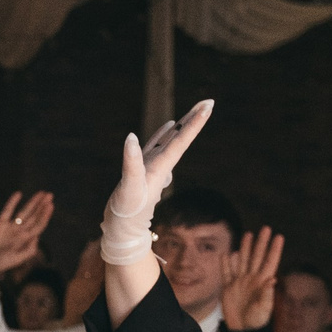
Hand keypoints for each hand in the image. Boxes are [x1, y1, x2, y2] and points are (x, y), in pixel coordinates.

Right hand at [0, 191, 53, 281]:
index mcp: (26, 240)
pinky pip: (8, 211)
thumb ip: (28, 250)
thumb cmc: (1, 264)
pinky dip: (13, 202)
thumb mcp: (16, 259)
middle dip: (42, 206)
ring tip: (41, 193)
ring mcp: (11, 227)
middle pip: (34, 216)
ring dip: (33, 202)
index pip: (39, 225)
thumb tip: (38, 236)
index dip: (45, 215)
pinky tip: (19, 194)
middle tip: (50, 195)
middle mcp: (20, 232)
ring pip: (24, 212)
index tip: (50, 205)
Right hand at [106, 100, 214, 226]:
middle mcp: (162, 165)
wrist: (124, 230)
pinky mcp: (143, 169)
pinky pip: (156, 146)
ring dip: (183, 125)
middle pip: (181, 138)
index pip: (182, 141)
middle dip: (194, 119)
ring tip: (195, 110)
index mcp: (162, 167)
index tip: (207, 106)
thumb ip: (132, 163)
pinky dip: (162, 134)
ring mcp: (153, 167)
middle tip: (208, 101)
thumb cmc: (128, 211)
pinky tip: (169, 126)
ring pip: (171, 140)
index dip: (194, 123)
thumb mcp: (130, 187)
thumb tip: (131, 137)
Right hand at [221, 226, 283, 331]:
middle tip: (266, 228)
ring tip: (248, 234)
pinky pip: (227, 272)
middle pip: (257, 256)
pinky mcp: (229, 288)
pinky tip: (226, 254)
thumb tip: (272, 280)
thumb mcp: (264, 309)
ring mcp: (240, 282)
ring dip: (246, 247)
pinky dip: (226, 263)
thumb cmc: (256, 321)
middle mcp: (252, 279)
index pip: (270, 262)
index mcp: (262, 282)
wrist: (241, 330)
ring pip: (243, 260)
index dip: (274, 249)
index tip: (279, 236)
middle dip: (261, 242)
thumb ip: (267, 294)